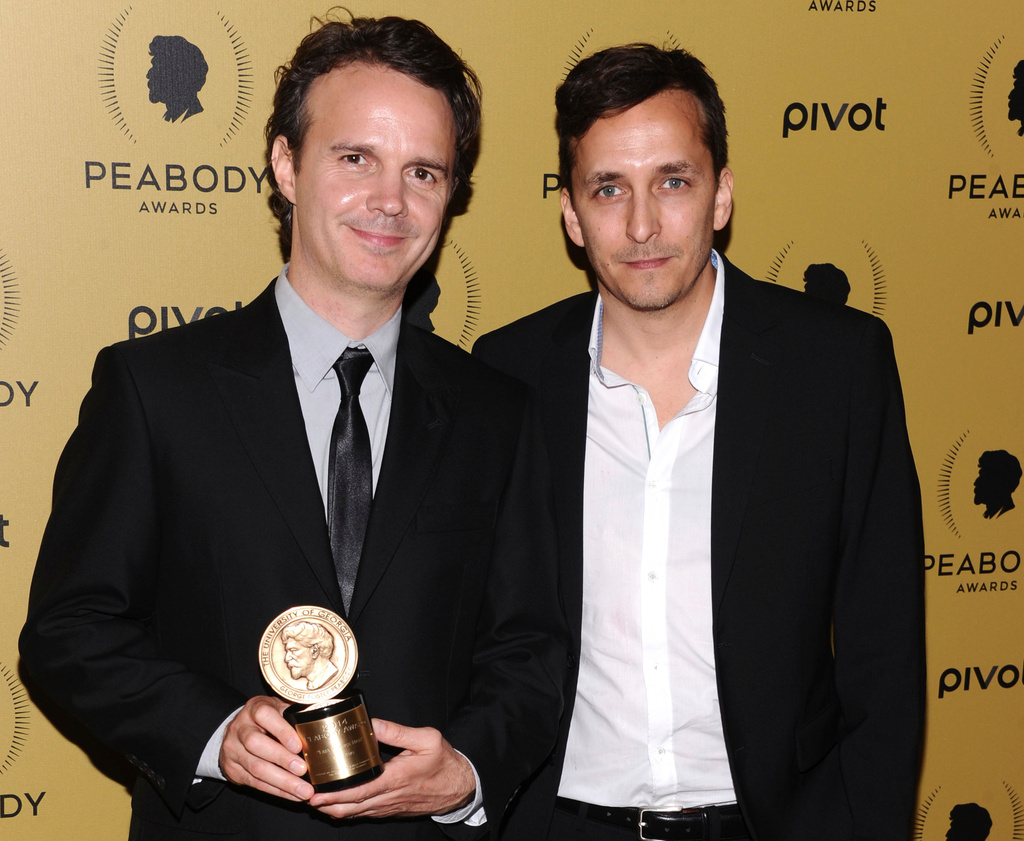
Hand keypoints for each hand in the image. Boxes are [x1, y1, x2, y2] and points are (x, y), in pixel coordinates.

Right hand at [219, 695, 314, 801]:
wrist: (236, 731)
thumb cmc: (266, 718)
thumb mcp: (278, 707)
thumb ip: (294, 713)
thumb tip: (321, 718)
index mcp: (254, 708)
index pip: (264, 715)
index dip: (281, 730)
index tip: (298, 745)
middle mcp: (240, 728)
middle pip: (256, 744)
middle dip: (281, 759)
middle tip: (303, 769)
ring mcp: (233, 750)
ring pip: (256, 768)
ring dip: (282, 781)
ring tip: (304, 790)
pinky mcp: (233, 770)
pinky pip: (255, 783)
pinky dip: (277, 791)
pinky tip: (293, 795)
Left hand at [309, 718, 475, 818]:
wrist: (460, 787)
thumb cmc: (444, 763)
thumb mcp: (427, 739)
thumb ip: (398, 731)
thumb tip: (371, 723)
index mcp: (394, 779)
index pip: (357, 791)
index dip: (333, 794)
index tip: (314, 791)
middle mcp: (387, 797)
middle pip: (349, 808)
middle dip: (324, 804)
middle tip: (304, 794)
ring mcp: (388, 807)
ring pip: (354, 814)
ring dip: (333, 809)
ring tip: (315, 798)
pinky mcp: (390, 810)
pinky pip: (364, 814)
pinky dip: (347, 810)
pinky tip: (338, 802)